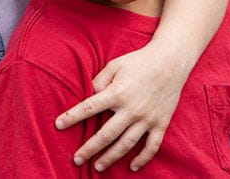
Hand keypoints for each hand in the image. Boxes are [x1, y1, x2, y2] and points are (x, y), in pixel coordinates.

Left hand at [55, 42, 186, 171]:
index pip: (89, 108)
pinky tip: (132, 167)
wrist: (171, 62)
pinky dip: (142, 158)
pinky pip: (152, 146)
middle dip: (89, 149)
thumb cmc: (138, 62)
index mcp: (116, 93)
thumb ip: (98, 81)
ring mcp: (147, 118)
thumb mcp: (114, 65)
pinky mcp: (161, 123)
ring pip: (126, 144)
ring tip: (98, 167)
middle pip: (106, 134)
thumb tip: (87, 95)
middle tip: (76, 160)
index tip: (58, 125)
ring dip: (111, 157)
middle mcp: (131, 109)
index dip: (72, 117)